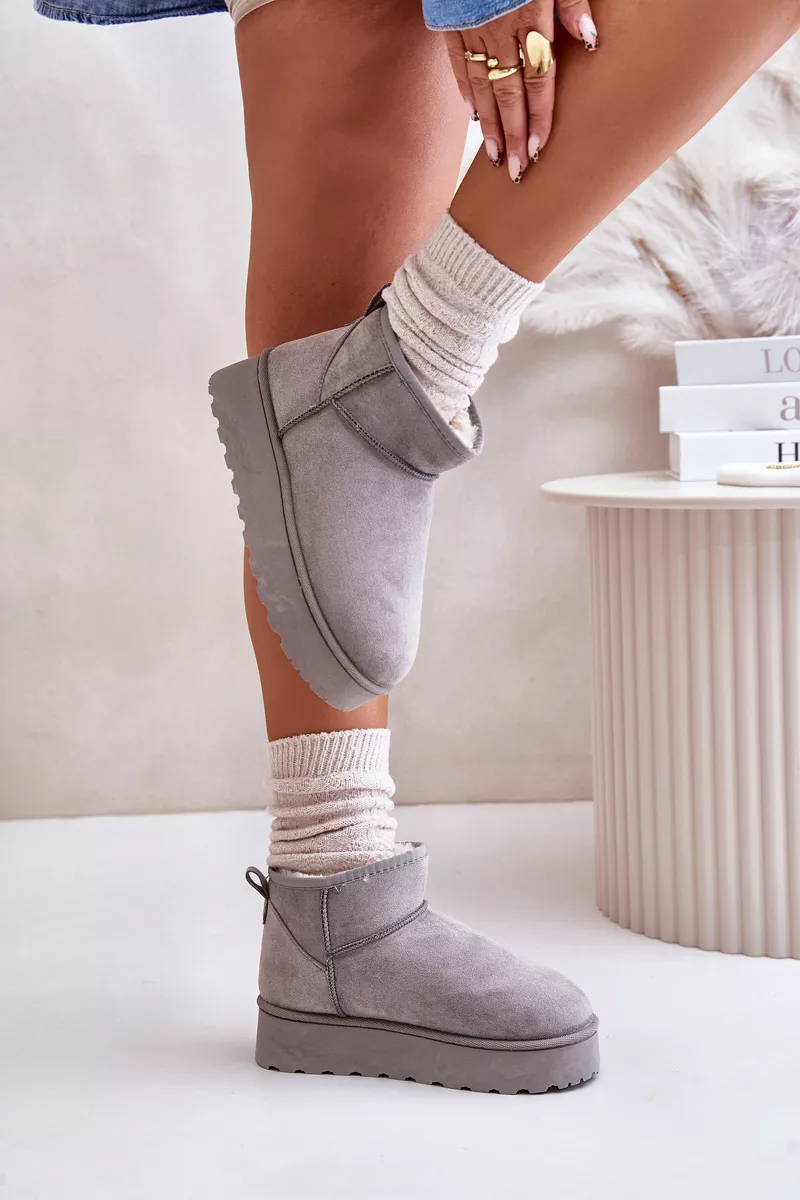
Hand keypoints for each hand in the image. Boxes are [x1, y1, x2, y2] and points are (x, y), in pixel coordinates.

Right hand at [444, 2, 599, 182]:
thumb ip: (573, 3)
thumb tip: (591, 41)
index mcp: (529, 18)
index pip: (538, 80)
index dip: (539, 117)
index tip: (538, 149)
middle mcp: (499, 32)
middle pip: (509, 94)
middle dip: (513, 135)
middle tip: (516, 170)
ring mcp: (471, 30)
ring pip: (482, 87)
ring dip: (490, 126)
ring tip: (495, 156)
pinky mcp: (450, 24)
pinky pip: (457, 66)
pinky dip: (465, 93)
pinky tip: (474, 117)